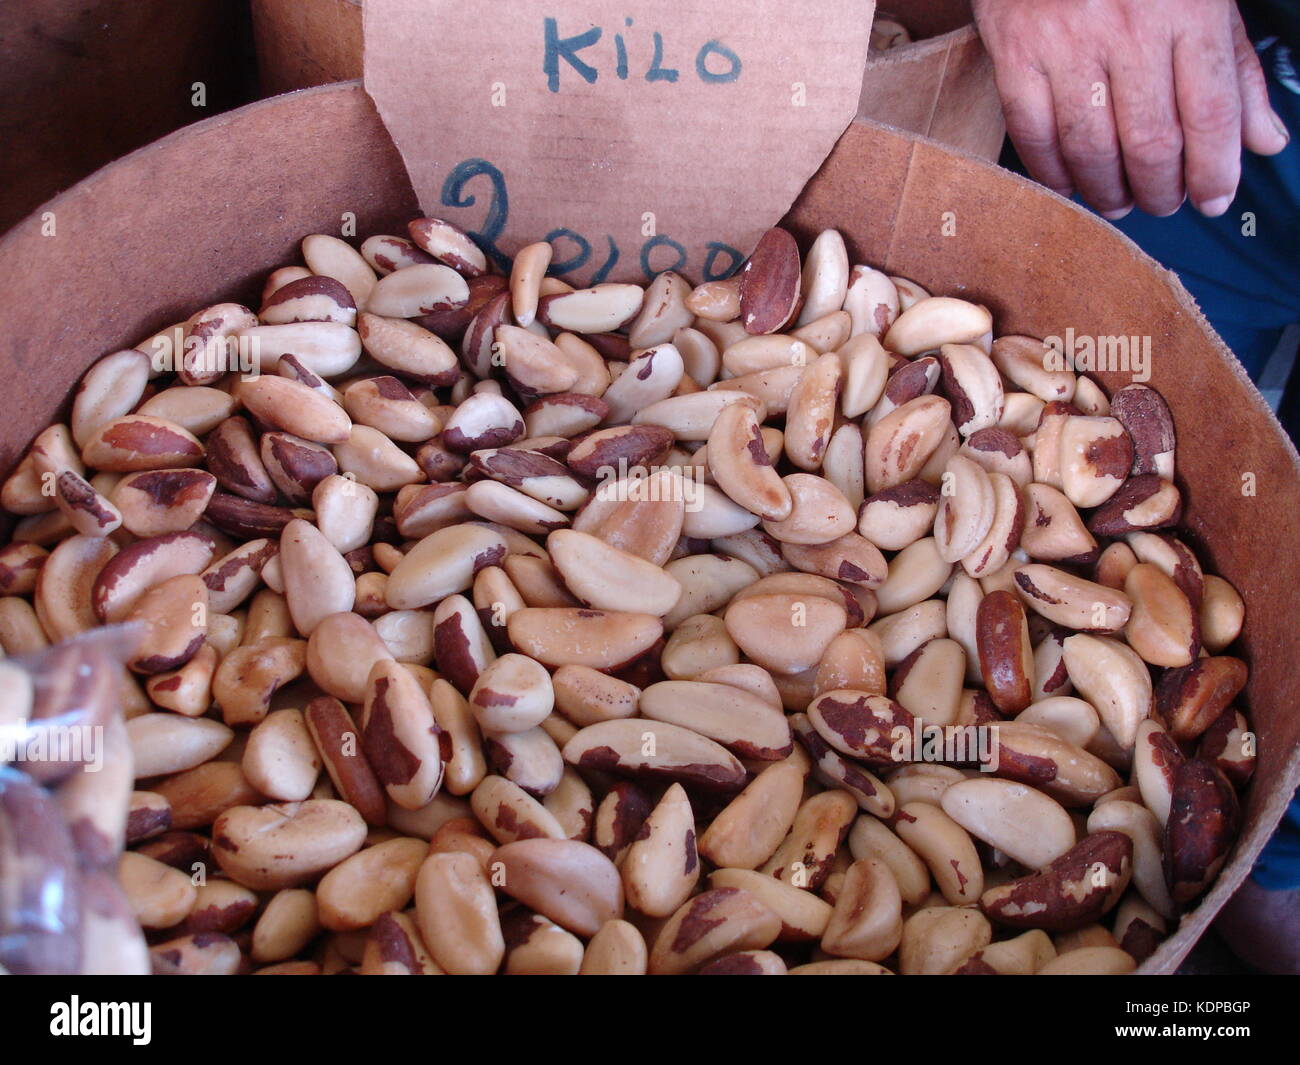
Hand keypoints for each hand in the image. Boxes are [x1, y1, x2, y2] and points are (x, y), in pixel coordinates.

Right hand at [972, 0, 1289, 217]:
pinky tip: (1070, 181)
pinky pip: (1033, 133)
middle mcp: (1129, 27)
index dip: (1214, 169)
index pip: (1210, 112)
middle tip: (1162, 202)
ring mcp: (1067, 43)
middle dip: (1160, 190)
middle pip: (1150, 141)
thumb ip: (1236, 70)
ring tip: (1118, 200)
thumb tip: (1263, 140)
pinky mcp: (1016, 54)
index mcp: (1188, 9)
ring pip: (1091, 148)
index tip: (1213, 198)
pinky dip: (1053, 171)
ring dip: (1107, 190)